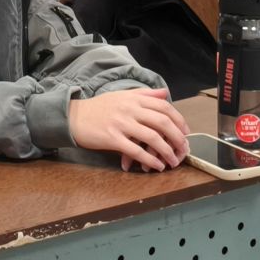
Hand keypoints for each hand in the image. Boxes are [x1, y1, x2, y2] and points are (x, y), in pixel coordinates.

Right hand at [68, 88, 189, 171]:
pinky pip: (136, 150)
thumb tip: (165, 93)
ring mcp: (121, 124)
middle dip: (177, 137)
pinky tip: (157, 166)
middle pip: (162, 122)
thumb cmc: (98, 108)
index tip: (185, 132)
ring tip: (173, 161)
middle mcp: (130, 109)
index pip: (164, 107)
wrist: (73, 117)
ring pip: (152, 137)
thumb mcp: (122, 95)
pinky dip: (149, 159)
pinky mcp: (112, 138)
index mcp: (134, 99)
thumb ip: (144, 94)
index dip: (178, 120)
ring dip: (166, 152)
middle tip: (183, 149)